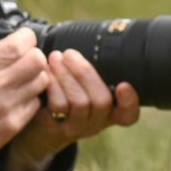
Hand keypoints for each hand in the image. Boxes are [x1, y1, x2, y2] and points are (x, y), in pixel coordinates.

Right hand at [0, 28, 50, 151]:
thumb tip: (13, 39)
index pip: (23, 42)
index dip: (26, 40)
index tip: (22, 42)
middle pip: (38, 60)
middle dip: (34, 58)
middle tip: (25, 62)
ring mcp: (7, 106)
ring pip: (42, 80)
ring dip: (35, 78)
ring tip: (20, 81)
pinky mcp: (13, 123)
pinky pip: (36, 102)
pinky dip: (30, 99)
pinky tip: (16, 98)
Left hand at [6, 49, 138, 170]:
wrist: (40, 122)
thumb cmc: (68, 94)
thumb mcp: (85, 87)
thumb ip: (92, 74)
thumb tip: (98, 42)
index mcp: (111, 111)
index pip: (128, 114)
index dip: (130, 102)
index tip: (124, 85)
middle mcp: (97, 122)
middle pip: (102, 102)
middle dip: (85, 73)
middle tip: (69, 54)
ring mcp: (78, 127)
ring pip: (79, 102)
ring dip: (66, 75)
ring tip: (55, 57)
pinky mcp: (57, 127)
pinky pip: (59, 105)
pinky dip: (52, 84)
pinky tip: (45, 71)